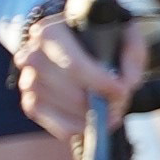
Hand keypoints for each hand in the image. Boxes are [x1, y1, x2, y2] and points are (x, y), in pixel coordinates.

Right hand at [13, 10, 146, 140]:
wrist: (77, 40)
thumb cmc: (103, 37)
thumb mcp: (126, 36)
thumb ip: (131, 58)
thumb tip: (125, 86)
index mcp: (51, 32)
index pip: (74, 64)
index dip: (100, 83)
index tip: (122, 91)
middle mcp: (33, 54)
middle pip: (67, 90)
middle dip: (98, 103)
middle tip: (119, 105)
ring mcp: (28, 78)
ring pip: (58, 106)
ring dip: (86, 116)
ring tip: (109, 114)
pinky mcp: (29, 100)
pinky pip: (48, 121)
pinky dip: (70, 127)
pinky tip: (88, 126)